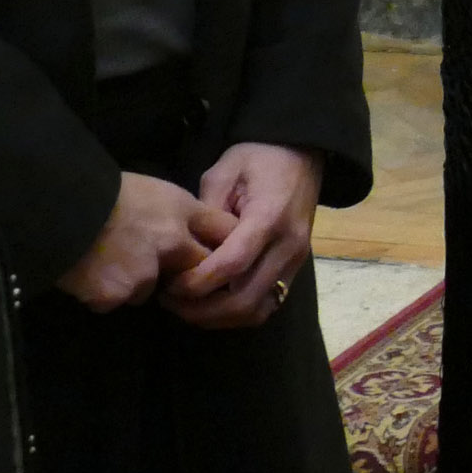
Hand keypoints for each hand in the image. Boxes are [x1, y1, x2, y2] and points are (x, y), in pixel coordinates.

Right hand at [58, 171, 232, 311]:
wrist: (56, 207)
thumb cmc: (99, 189)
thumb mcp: (148, 188)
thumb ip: (173, 214)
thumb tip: (185, 235)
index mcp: (180, 210)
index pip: (222, 231)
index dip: (225, 245)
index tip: (222, 255)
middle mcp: (171, 244)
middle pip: (197, 271)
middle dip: (186, 275)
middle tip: (161, 268)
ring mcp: (145, 273)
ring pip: (149, 289)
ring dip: (135, 282)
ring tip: (107, 258)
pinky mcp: (117, 295)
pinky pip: (116, 300)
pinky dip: (104, 292)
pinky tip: (88, 271)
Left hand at [166, 142, 324, 330]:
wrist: (302, 153)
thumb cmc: (259, 157)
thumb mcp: (223, 172)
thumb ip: (206, 212)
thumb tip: (188, 251)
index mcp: (269, 217)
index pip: (231, 265)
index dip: (197, 282)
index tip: (169, 284)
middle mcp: (287, 246)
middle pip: (244, 299)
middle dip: (203, 310)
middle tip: (172, 302)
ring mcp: (295, 261)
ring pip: (258, 311)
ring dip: (221, 318)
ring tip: (189, 308)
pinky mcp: (295, 268)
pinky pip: (267, 304)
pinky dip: (239, 313)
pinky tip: (214, 304)